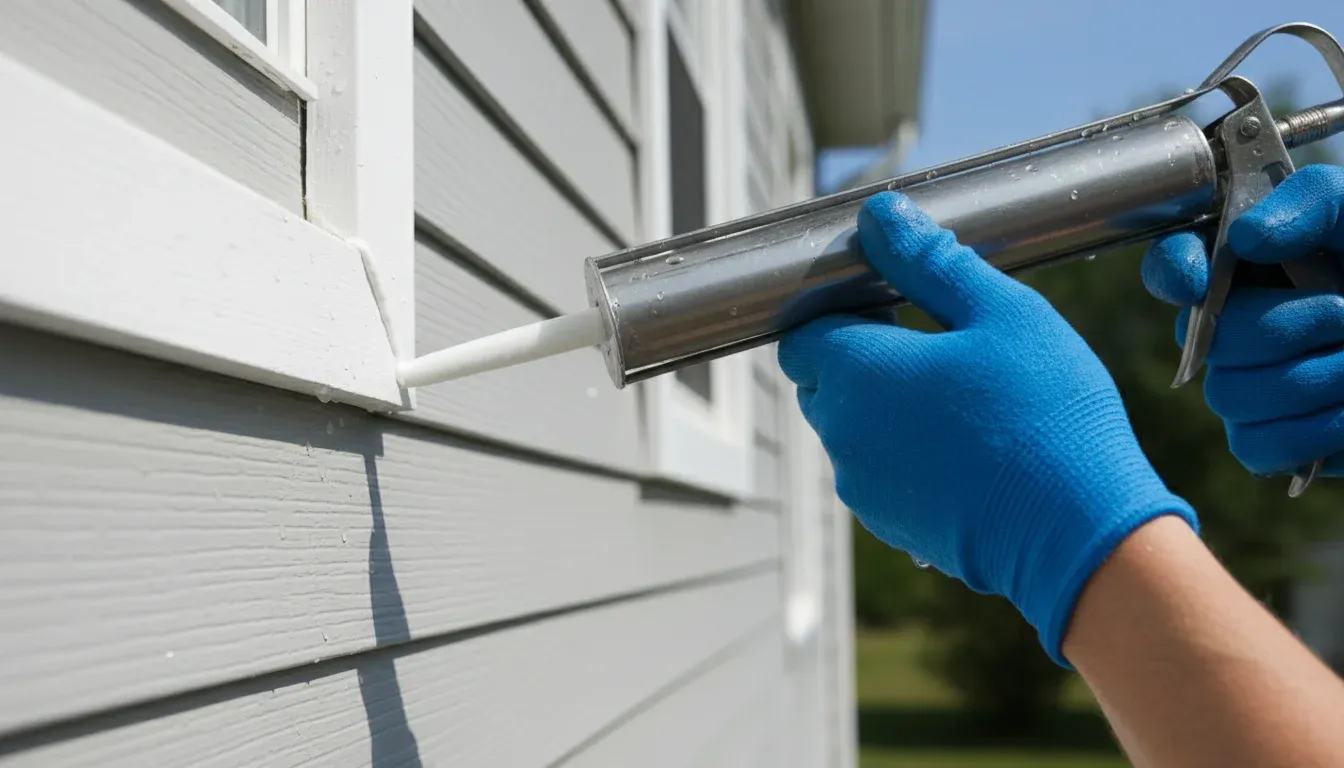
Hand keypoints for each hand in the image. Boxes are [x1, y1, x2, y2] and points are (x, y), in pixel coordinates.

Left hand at [778, 191, 1195, 664]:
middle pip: (821, 380)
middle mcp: (841, 434)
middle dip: (862, 357)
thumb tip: (879, 216)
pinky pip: (878, 471)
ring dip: (884, 407)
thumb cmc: (1045, 415)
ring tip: (959, 397)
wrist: (1078, 535)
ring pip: (850, 428)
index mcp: (854, 373)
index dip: (838, 312)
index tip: (890, 302)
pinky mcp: (889, 524)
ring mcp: (862, 486)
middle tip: (934, 343)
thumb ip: (929, 261)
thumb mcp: (1000, 313)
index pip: (801, 333)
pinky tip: (967, 446)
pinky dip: (905, 451)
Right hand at [1141, 165, 1343, 476]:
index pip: (1174, 265)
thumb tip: (1246, 237)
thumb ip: (1312, 200)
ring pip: (1230, 395)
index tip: (1201, 279)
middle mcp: (1237, 328)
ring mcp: (1250, 387)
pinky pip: (1256, 446)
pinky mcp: (1273, 441)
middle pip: (1208, 339)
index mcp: (1249, 266)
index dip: (1176, 272)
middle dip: (1285, 328)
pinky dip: (1315, 430)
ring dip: (1314, 378)